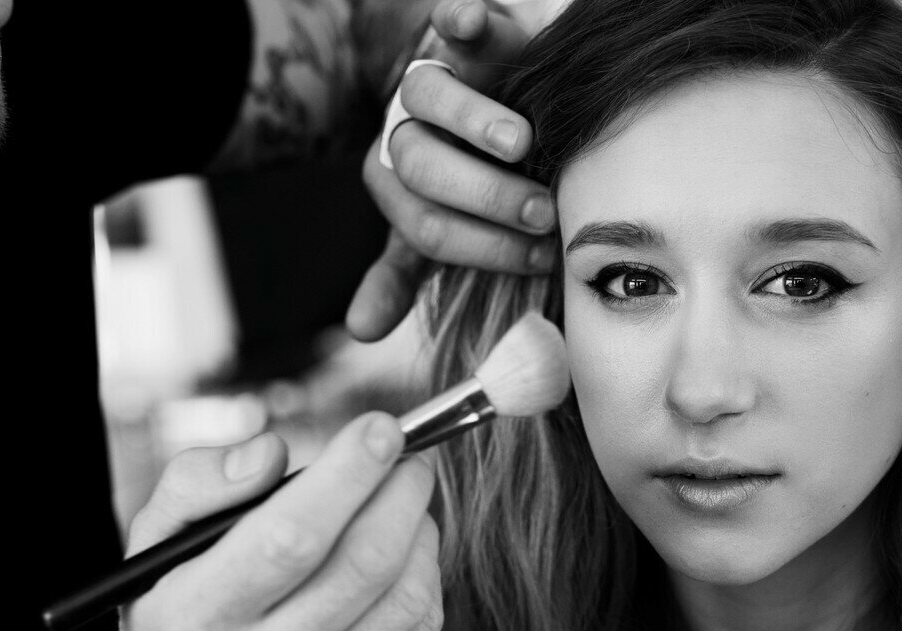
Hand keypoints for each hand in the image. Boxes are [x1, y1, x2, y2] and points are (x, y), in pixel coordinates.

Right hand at [77, 414, 440, 630]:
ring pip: (404, 596)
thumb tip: (274, 451)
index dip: (348, 474)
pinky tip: (405, 550)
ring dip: (419, 528)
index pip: (291, 536)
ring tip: (404, 497)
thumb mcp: (155, 541)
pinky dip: (424, 574)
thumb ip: (201, 481)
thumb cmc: (172, 616)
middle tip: (407, 454)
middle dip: (400, 492)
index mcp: (199, 617)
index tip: (381, 428)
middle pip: (362, 563)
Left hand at [350, 0, 556, 341]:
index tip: (539, 258)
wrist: (492, 92)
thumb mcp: (435, 224)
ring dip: (474, 124)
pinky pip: (452, 22)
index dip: (481, 248)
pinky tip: (465, 23)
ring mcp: (432, 79)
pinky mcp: (460, 34)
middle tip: (541, 212)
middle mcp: (406, 133)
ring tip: (522, 143)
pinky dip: (458, 19)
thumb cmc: (475, 176)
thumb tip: (360, 329)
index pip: (426, 227)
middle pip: (423, 167)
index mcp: (399, 189)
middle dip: (483, 197)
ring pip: (432, 98)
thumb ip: (401, 272)